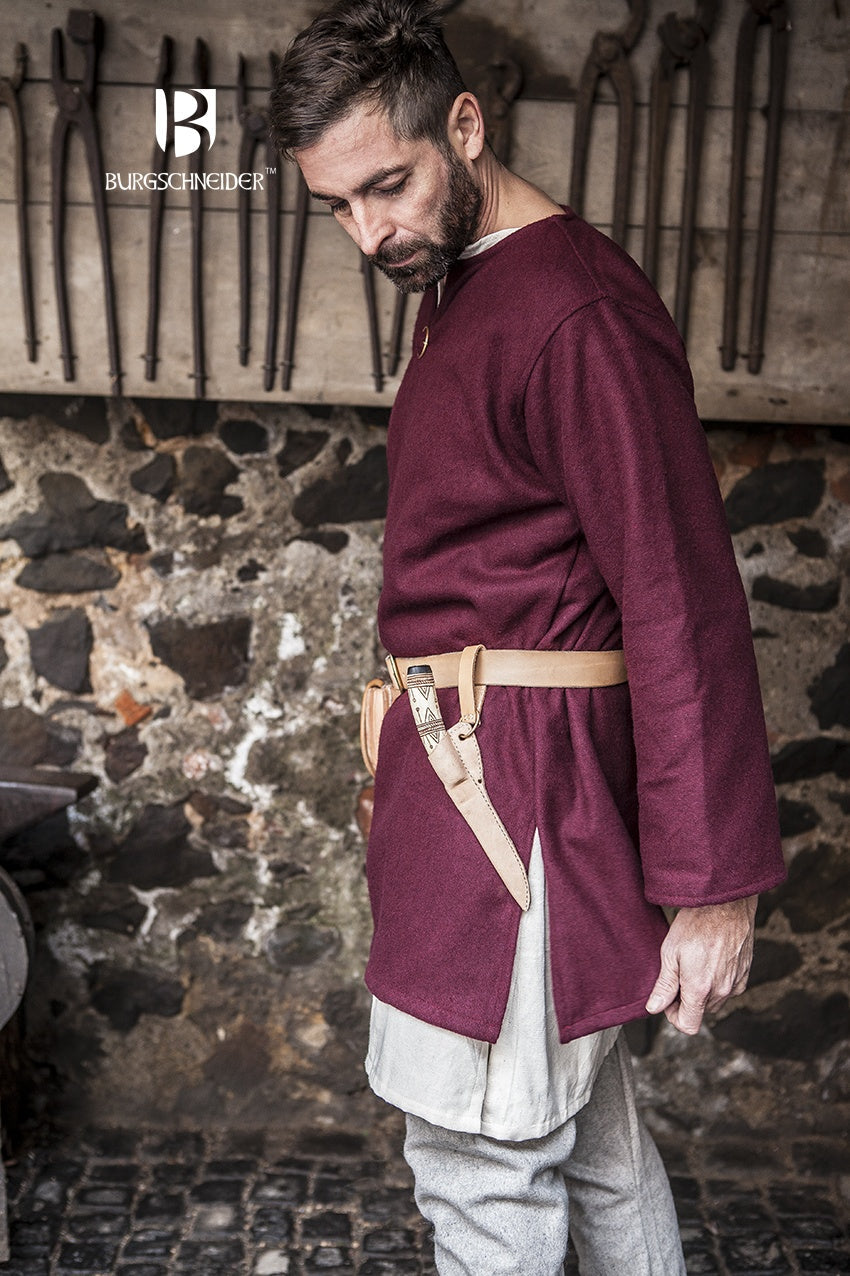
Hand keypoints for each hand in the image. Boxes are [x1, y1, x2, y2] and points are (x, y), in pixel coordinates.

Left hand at [645, 895, 756, 1034]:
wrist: (726, 904)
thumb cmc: (695, 924)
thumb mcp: (670, 953)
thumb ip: (664, 986)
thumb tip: (654, 1008)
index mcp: (700, 989)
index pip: (688, 1025)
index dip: (674, 1016)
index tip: (668, 998)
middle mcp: (721, 991)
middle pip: (701, 1012)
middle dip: (687, 1000)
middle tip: (678, 974)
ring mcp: (735, 983)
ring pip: (715, 1001)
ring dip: (703, 991)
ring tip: (694, 962)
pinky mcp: (745, 974)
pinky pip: (729, 989)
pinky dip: (718, 981)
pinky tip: (710, 960)